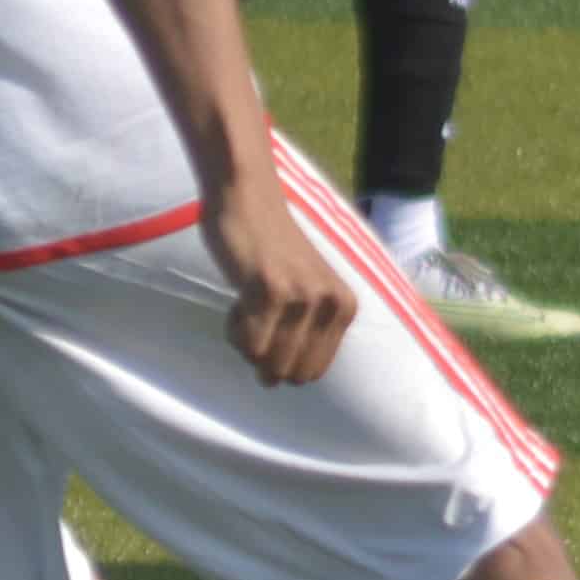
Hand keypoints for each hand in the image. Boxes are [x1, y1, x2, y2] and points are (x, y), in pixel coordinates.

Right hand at [205, 177, 355, 387]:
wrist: (247, 196)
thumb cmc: (270, 245)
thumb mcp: (309, 289)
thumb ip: (310, 330)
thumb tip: (282, 383)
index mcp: (345, 308)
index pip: (312, 373)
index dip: (281, 359)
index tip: (272, 324)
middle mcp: (330, 305)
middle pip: (290, 374)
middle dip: (263, 356)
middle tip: (255, 317)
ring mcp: (302, 298)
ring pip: (266, 362)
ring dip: (246, 341)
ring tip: (247, 305)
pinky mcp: (270, 291)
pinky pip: (247, 343)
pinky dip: (234, 329)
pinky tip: (238, 297)